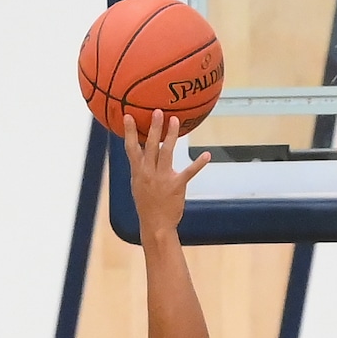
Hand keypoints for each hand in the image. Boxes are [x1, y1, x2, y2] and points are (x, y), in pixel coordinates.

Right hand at [124, 110, 210, 232]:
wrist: (156, 225)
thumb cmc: (147, 205)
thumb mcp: (137, 185)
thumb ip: (140, 167)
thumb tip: (140, 151)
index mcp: (138, 172)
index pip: (131, 148)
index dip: (130, 132)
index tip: (129, 116)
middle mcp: (149, 172)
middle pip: (151, 145)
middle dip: (154, 128)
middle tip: (158, 112)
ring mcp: (163, 178)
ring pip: (167, 152)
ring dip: (171, 136)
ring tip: (175, 121)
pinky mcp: (177, 185)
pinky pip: (189, 171)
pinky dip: (199, 163)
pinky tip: (206, 155)